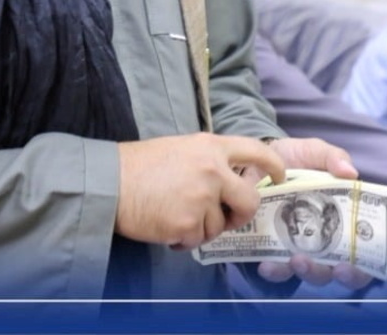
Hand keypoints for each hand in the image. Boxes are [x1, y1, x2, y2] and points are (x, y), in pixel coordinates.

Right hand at [116, 133, 284, 249]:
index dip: (273, 166)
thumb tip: (230, 182)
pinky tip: (166, 227)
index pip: (256, 151)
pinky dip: (183, 239)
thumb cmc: (138, 165)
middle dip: (241, 215)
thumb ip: (209, 161)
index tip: (278, 177)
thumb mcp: (180, 148)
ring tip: (175, 216)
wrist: (108, 182)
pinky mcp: (188, 224)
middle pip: (249, 201)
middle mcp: (212, 170)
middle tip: (227, 218)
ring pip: (219, 226)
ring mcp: (202, 198)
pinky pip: (197, 240)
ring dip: (201, 228)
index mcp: (211, 146)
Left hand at [255, 137, 386, 290]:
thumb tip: (350, 172)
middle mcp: (332, 240)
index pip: (379, 239)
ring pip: (317, 274)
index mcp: (349, 216)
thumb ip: (332, 157)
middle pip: (352, 269)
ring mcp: (305, 249)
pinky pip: (279, 272)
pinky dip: (277, 272)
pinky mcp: (275, 253)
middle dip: (351, 274)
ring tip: (298, 260)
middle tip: (342, 267)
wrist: (253, 161)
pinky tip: (269, 265)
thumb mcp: (314, 151)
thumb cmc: (295, 159)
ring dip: (312, 273)